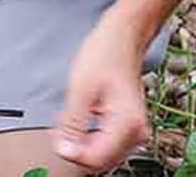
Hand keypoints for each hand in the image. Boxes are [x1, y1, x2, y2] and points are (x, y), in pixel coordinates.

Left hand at [54, 8, 150, 170]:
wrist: (123, 36)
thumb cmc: (105, 53)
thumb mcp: (80, 89)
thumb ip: (72, 124)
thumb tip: (63, 151)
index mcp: (127, 124)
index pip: (95, 160)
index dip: (72, 153)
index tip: (59, 140)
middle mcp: (136, 132)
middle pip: (100, 160)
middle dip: (78, 148)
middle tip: (64, 126)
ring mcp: (135, 130)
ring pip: (103, 154)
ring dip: (84, 143)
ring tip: (74, 118)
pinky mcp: (129, 126)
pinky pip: (108, 143)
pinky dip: (92, 136)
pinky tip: (83, 119)